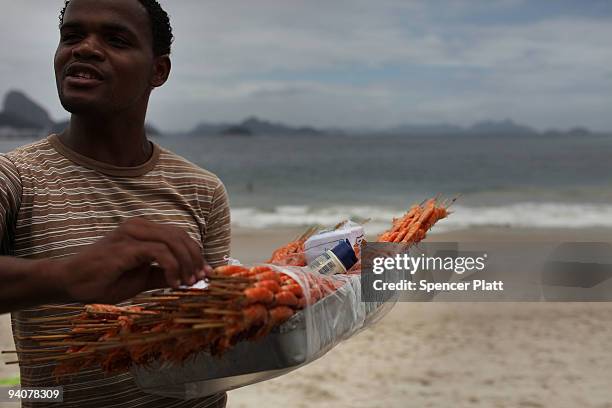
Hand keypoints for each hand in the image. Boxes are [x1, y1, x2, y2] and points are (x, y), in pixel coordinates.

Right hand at [48, 217, 213, 303]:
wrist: (68, 283)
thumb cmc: (103, 280)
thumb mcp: (141, 278)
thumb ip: (163, 274)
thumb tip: (190, 278)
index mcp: (144, 230)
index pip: (180, 235)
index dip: (196, 253)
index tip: (205, 274)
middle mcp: (139, 226)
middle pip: (181, 236)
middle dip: (196, 258)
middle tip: (199, 280)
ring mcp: (131, 234)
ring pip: (174, 241)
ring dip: (187, 263)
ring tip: (187, 283)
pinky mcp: (126, 247)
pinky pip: (160, 253)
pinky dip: (172, 268)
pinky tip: (173, 284)